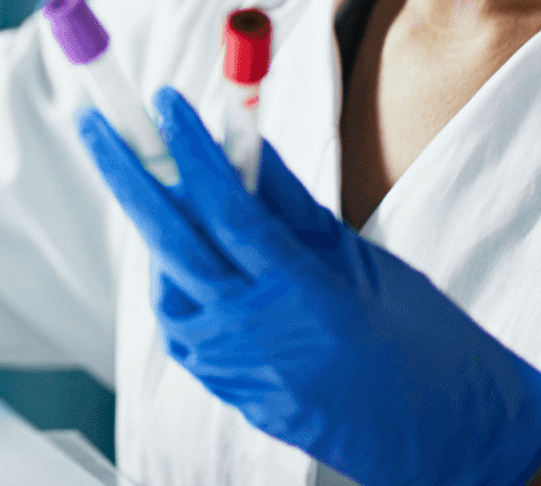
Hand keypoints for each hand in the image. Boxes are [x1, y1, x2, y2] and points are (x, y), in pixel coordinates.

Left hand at [79, 86, 540, 485]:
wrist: (446, 439)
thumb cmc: (422, 341)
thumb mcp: (359, 260)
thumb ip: (292, 204)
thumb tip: (241, 140)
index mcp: (304, 298)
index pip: (229, 211)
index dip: (192, 151)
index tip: (165, 101)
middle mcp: (257, 338)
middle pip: (172, 241)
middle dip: (127, 175)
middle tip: (94, 122)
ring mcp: (236, 372)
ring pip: (168, 282)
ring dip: (154, 222)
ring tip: (152, 175)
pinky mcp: (229, 393)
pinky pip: (182, 321)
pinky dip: (175, 274)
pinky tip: (187, 245)